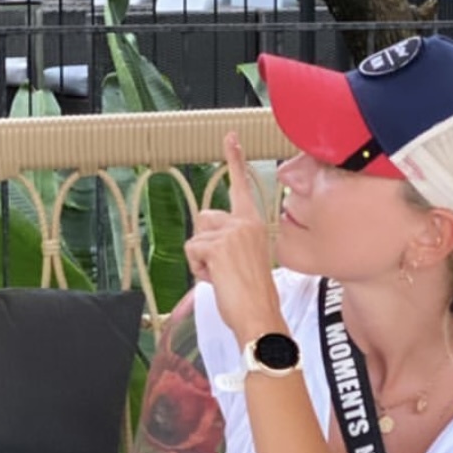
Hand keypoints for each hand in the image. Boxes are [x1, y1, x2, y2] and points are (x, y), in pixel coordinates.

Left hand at [184, 132, 282, 344]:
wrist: (261, 316)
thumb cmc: (255, 297)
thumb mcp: (246, 261)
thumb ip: (231, 243)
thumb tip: (208, 244)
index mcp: (254, 224)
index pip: (240, 185)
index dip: (234, 158)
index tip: (230, 136)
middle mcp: (244, 222)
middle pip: (205, 217)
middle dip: (204, 242)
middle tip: (223, 269)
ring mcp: (231, 232)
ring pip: (196, 236)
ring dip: (200, 259)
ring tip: (222, 277)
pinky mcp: (218, 246)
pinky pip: (192, 252)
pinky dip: (198, 270)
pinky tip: (217, 280)